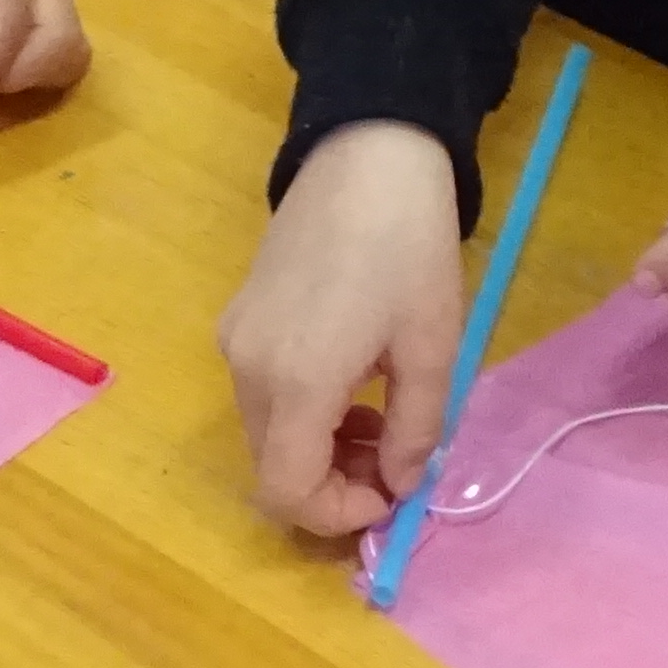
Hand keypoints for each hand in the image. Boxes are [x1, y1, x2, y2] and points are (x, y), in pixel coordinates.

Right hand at [220, 124, 467, 539]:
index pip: (287, 492)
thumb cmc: (409, 247)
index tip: (388, 495)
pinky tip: (350, 380)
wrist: (367, 152)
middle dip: (333, 482)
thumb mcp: (432, 347)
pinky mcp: (238, 318)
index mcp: (295, 381)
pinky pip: (262, 394)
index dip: (335, 515)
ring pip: (266, 433)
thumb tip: (399, 485)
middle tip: (395, 458)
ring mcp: (235, 340)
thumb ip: (414, 431)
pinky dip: (302, 412)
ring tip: (380, 416)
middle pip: (272, 466)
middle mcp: (247, 369)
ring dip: (320, 448)